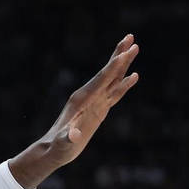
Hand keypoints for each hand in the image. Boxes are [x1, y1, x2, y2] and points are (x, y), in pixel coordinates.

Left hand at [10, 34, 139, 188]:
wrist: (54, 151)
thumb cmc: (57, 147)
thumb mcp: (63, 143)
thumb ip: (68, 138)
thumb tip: (73, 135)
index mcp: (81, 99)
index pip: (101, 79)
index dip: (113, 67)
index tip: (124, 53)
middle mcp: (88, 95)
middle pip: (107, 72)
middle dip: (119, 55)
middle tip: (131, 38)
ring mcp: (95, 101)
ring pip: (112, 79)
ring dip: (123, 64)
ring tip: (135, 47)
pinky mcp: (99, 109)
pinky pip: (115, 93)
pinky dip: (125, 84)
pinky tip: (134, 75)